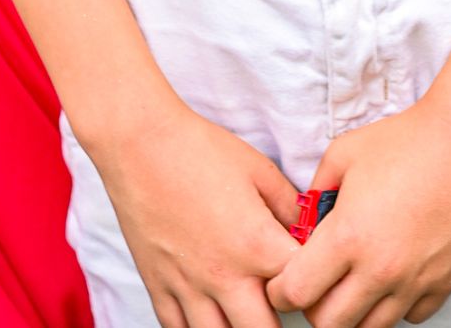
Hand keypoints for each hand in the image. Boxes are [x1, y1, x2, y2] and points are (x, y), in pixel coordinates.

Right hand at [93, 100, 299, 326]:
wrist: (140, 142)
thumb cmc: (199, 149)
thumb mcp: (259, 169)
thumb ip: (291, 208)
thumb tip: (310, 233)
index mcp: (256, 245)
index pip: (301, 288)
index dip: (310, 282)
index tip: (310, 272)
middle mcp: (223, 276)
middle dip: (279, 320)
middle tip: (280, 300)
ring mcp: (188, 288)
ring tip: (246, 309)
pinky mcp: (158, 287)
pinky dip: (198, 327)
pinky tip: (209, 312)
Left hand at [266, 91, 450, 327]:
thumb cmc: (404, 140)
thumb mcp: (343, 153)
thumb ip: (315, 192)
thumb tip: (304, 222)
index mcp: (348, 235)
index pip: (297, 293)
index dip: (280, 290)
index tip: (281, 281)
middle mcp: (380, 269)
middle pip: (330, 324)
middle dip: (315, 307)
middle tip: (317, 284)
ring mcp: (414, 282)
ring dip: (355, 310)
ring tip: (354, 280)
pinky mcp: (444, 284)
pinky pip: (410, 317)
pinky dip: (395, 305)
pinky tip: (392, 275)